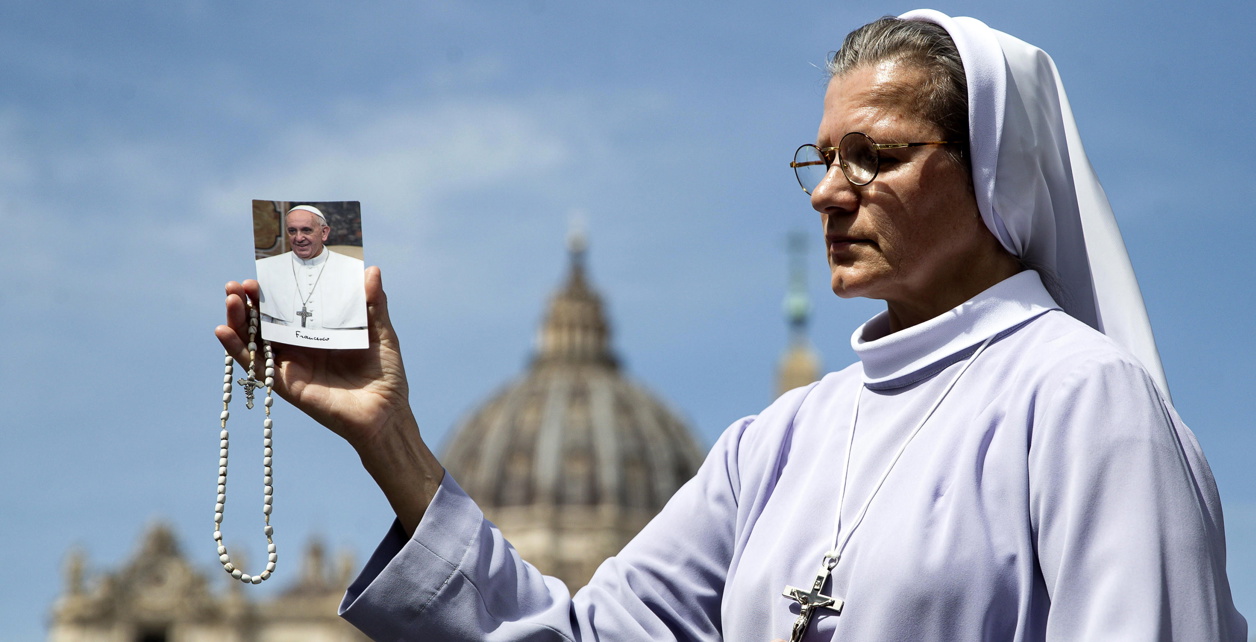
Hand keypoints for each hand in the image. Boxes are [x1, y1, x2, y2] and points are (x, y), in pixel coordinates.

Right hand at [215, 267, 406, 448]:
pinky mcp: (286, 383)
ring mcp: (291, 364)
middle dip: (250, 301)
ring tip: (231, 299)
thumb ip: (373, 304)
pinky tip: (223, 330)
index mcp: (320, 331)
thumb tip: (371, 269)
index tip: (264, 271)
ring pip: (254, 339)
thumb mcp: (381, 332)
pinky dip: (236, 349)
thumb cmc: (386, 375)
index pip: (291, 305)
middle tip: (238, 284)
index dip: (275, 289)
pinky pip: (254, 366)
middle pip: (266, 320)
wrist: (386, 413)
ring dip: (239, 319)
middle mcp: (301, 346)